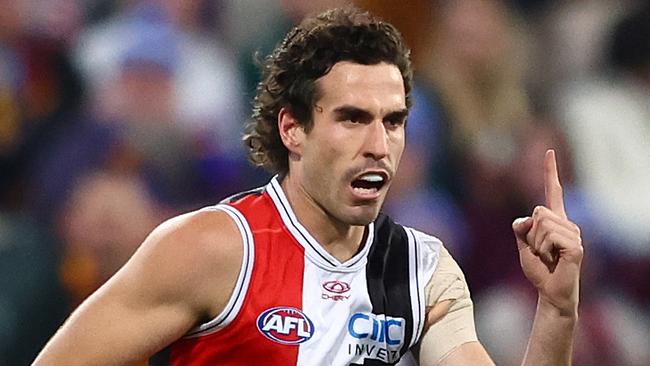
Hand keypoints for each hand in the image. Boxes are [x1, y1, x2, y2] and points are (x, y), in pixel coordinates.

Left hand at [512, 150, 583, 314]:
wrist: (550, 292)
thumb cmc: (539, 269)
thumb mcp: (522, 245)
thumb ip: (521, 228)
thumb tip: (526, 218)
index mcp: (554, 220)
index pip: (552, 191)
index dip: (550, 171)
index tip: (549, 151)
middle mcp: (567, 223)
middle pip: (538, 211)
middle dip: (530, 233)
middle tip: (540, 251)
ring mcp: (574, 234)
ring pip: (542, 224)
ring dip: (536, 244)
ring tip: (547, 257)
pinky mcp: (576, 246)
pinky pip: (549, 237)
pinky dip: (543, 250)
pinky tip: (554, 260)